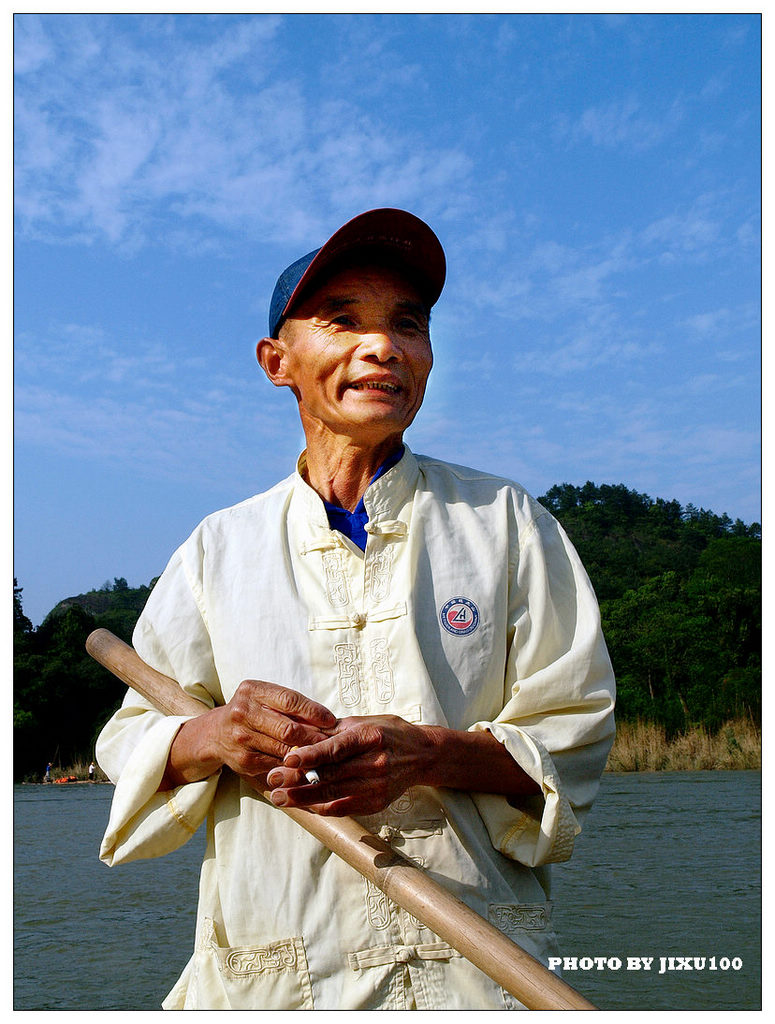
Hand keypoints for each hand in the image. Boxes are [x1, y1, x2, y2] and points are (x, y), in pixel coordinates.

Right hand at [159, 679, 336, 789]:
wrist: (215, 733)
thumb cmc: (250, 712)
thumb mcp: (264, 698)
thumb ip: (290, 706)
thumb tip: (327, 719)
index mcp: (252, 690)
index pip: (290, 700)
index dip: (314, 712)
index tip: (331, 720)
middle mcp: (243, 712)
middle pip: (288, 728)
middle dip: (314, 736)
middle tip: (332, 742)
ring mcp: (242, 737)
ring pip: (284, 748)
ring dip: (307, 753)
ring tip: (324, 754)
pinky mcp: (243, 760)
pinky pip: (276, 763)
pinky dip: (293, 764)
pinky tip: (305, 764)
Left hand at [265, 714, 434, 815]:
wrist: (423, 755)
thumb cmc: (388, 733)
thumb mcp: (363, 722)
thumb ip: (333, 731)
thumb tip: (300, 733)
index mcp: (370, 737)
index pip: (337, 748)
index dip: (312, 755)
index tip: (289, 758)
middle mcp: (375, 762)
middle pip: (331, 774)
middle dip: (298, 779)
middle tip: (272, 780)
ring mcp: (377, 786)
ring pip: (334, 795)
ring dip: (303, 798)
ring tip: (279, 797)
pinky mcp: (376, 803)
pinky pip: (343, 808)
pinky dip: (321, 808)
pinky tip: (302, 806)